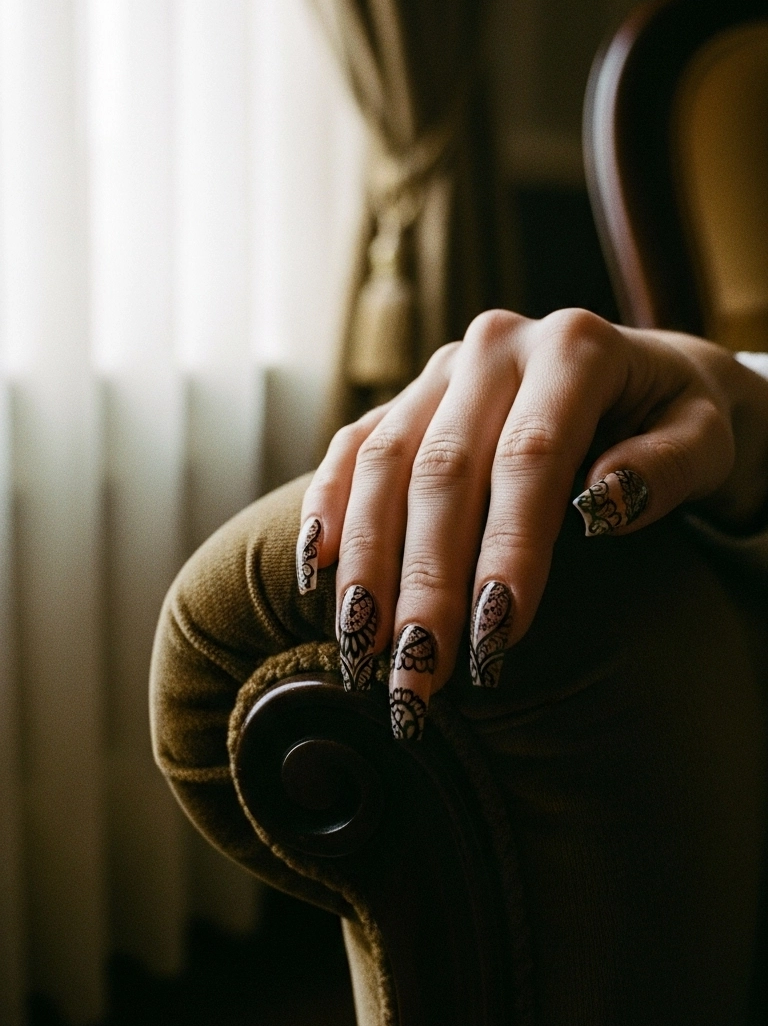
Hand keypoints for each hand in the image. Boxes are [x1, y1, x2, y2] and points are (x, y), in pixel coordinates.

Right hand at [295, 310, 767, 736]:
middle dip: (425, 583)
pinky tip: (316, 576)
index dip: (507, 547)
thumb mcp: (707, 439)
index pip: (531, 456)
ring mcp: (445, 370)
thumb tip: (602, 502)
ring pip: (385, 463)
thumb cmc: (682, 420)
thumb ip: (668, 467)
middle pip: (445, 470)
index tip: (495, 638)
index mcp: (575, 348)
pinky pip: (353, 447)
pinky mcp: (411, 398)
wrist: (647, 376)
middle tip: (416, 678)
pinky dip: (329, 509)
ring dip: (367, 565)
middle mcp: (497, 346)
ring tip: (361, 653)